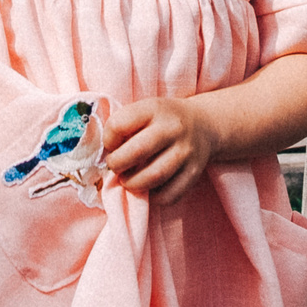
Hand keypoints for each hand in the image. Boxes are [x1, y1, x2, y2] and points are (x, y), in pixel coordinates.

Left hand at [103, 95, 220, 204]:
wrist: (203, 124)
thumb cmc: (162, 120)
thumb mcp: (144, 110)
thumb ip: (123, 127)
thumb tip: (103, 157)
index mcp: (154, 108)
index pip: (119, 125)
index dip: (108, 139)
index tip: (111, 145)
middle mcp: (172, 128)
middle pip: (137, 152)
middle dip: (117, 165)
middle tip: (115, 167)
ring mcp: (185, 152)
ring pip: (153, 177)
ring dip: (132, 184)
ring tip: (128, 180)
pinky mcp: (194, 173)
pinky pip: (168, 195)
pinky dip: (153, 197)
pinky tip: (149, 188)